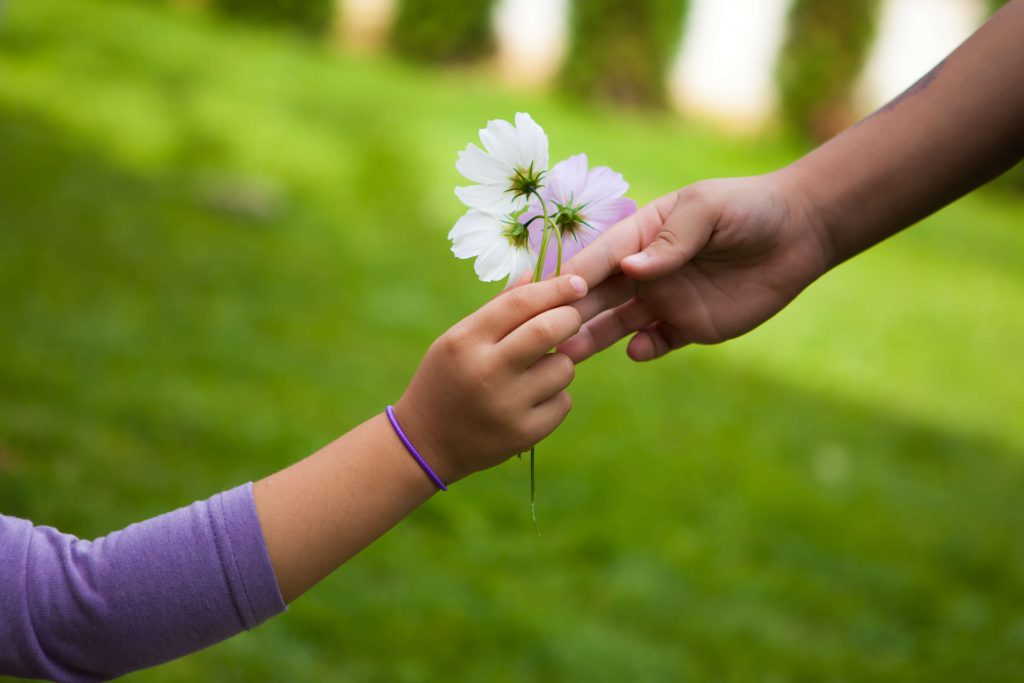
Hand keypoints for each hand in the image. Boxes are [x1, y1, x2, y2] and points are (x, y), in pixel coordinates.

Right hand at [395, 275, 587, 482]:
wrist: (425, 443)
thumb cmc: (446, 379)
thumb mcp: (458, 339)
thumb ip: (498, 308)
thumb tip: (536, 275)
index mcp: (465, 341)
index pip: (520, 303)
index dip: (555, 288)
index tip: (577, 283)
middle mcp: (486, 372)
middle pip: (548, 330)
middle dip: (570, 318)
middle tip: (572, 318)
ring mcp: (506, 406)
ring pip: (563, 368)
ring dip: (560, 362)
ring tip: (536, 370)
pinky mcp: (523, 434)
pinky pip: (563, 402)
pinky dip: (555, 396)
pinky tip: (529, 401)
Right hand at [558, 172, 833, 361]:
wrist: (799, 234)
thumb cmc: (749, 209)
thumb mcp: (707, 210)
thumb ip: (671, 240)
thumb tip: (632, 270)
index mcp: (641, 236)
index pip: (599, 258)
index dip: (574, 275)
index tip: (547, 293)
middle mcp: (645, 272)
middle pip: (599, 296)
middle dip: (572, 313)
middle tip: (544, 333)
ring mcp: (665, 300)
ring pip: (619, 324)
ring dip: (595, 337)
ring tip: (570, 354)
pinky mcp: (688, 327)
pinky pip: (657, 343)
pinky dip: (643, 349)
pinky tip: (637, 351)